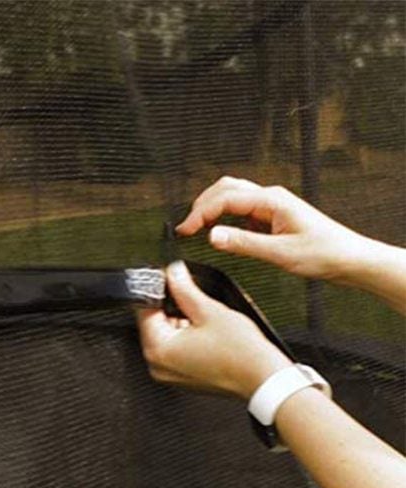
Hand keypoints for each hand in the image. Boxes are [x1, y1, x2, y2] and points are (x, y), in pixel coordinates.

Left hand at [136, 261, 290, 398]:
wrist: (260, 377)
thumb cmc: (239, 351)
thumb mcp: (209, 311)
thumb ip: (185, 290)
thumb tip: (173, 274)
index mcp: (158, 350)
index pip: (144, 312)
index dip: (156, 292)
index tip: (167, 280)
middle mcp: (158, 366)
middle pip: (153, 325)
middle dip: (170, 308)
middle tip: (192, 298)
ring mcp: (169, 375)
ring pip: (165, 338)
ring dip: (179, 323)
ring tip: (204, 320)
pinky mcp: (181, 378)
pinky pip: (175, 352)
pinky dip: (185, 339)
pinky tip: (205, 334)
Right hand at [176, 177, 370, 284]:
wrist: (345, 257)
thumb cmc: (322, 252)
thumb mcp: (279, 253)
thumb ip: (244, 243)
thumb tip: (213, 236)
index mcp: (272, 201)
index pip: (226, 199)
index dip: (201, 213)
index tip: (185, 231)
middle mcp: (270, 198)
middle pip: (226, 188)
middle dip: (201, 205)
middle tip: (184, 229)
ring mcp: (270, 205)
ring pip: (232, 195)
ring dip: (210, 207)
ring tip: (194, 227)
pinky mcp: (271, 216)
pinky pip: (241, 208)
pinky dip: (222, 215)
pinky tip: (217, 230)